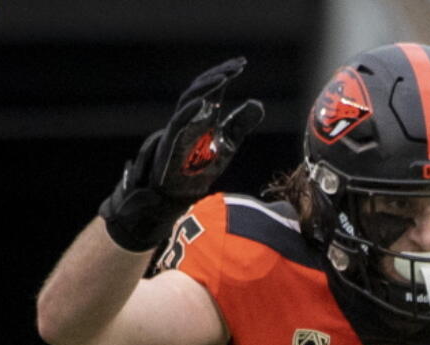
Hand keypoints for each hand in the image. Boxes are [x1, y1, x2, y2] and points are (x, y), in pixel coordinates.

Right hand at [99, 57, 264, 250]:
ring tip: (224, 78)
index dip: (224, 75)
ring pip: (189, 101)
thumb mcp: (227, 143)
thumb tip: (258, 103)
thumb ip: (240, 124)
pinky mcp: (171, 144)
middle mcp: (188, 118)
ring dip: (206, 89)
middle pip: (200, 89)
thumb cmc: (199, 169)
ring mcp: (178, 129)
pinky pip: (179, 123)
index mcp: (201, 116)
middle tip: (237, 66)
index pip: (212, 89)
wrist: (176, 196)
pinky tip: (206, 103)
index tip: (241, 63)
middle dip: (218, 76)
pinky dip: (191, 112)